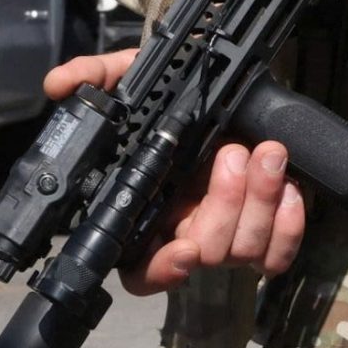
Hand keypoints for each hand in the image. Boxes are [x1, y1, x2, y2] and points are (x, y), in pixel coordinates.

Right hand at [42, 50, 306, 296]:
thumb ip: (94, 77)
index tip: (183, 250)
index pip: (139, 269)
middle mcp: (184, 230)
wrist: (230, 88)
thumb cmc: (176, 92)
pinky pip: (278, 254)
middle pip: (204, 254)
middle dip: (223, 204)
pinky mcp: (267, 230)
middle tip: (231, 153)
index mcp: (146, 210)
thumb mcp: (132, 77)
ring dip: (260, 201)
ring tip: (265, 153)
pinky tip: (288, 186)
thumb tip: (58, 84)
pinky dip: (289, 226)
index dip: (160, 270)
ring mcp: (227, 233)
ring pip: (244, 250)